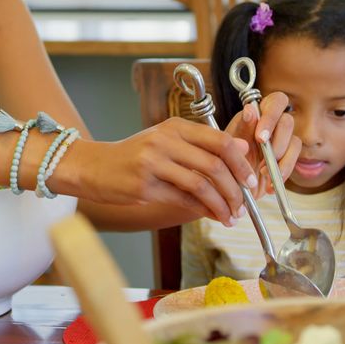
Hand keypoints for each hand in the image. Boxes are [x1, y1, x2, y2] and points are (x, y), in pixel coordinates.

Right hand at [69, 118, 255, 226]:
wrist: (94, 167)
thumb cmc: (134, 156)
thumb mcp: (167, 142)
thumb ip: (202, 145)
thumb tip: (241, 150)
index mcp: (175, 126)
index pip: (219, 141)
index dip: (240, 163)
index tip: (250, 181)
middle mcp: (165, 140)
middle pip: (214, 164)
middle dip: (234, 189)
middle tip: (243, 205)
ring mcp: (153, 162)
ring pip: (200, 184)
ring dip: (220, 204)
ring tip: (229, 216)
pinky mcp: (144, 185)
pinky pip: (182, 199)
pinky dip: (202, 210)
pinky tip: (210, 216)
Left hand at [225, 91, 301, 196]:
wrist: (231, 187)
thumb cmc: (227, 162)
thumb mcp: (229, 146)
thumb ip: (241, 129)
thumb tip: (249, 109)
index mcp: (257, 114)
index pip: (276, 101)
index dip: (272, 117)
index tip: (260, 138)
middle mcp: (272, 124)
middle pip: (288, 121)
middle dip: (278, 141)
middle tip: (265, 157)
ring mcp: (282, 140)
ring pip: (294, 141)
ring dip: (280, 159)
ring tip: (263, 172)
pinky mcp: (288, 156)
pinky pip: (295, 160)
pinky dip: (283, 172)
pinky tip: (270, 182)